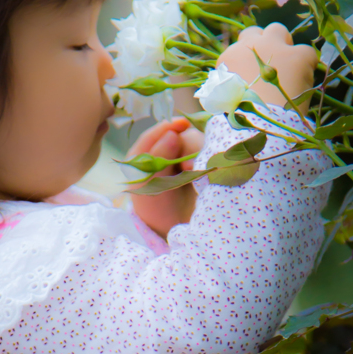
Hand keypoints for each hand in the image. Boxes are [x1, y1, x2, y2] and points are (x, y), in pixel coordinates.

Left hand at [127, 117, 203, 237]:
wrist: (174, 229)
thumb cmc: (157, 209)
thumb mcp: (152, 186)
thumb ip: (159, 158)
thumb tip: (173, 134)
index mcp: (142, 157)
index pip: (153, 136)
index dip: (167, 127)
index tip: (182, 124)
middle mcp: (163, 153)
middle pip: (178, 136)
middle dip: (186, 147)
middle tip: (189, 169)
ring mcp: (182, 158)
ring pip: (195, 143)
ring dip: (199, 154)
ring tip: (197, 173)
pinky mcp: (199, 164)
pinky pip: (207, 153)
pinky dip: (209, 158)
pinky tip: (209, 171)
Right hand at [217, 22, 316, 113]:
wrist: (258, 124)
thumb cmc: (240, 118)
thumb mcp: (230, 97)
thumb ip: (236, 84)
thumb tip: (245, 85)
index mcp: (230, 58)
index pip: (238, 49)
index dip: (248, 58)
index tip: (253, 71)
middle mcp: (250, 46)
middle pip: (255, 32)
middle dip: (261, 43)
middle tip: (270, 63)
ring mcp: (275, 47)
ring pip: (278, 31)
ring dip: (281, 45)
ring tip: (288, 69)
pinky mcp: (298, 56)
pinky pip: (307, 52)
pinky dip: (307, 65)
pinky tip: (304, 82)